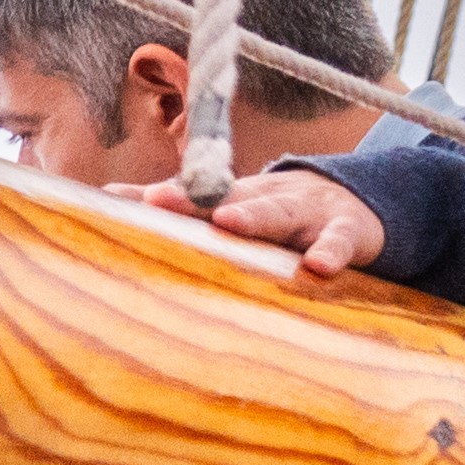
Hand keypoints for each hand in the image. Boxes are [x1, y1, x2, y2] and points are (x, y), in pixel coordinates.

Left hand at [113, 161, 385, 283]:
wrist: (359, 207)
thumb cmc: (279, 216)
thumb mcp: (233, 205)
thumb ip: (176, 206)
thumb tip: (105, 197)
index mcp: (237, 196)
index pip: (193, 195)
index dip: (161, 197)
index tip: (122, 199)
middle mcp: (267, 197)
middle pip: (229, 196)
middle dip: (195, 198)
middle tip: (159, 200)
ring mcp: (307, 213)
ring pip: (279, 213)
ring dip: (253, 217)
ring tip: (228, 221)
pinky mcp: (346, 232)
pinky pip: (337, 242)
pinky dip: (329, 253)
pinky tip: (318, 268)